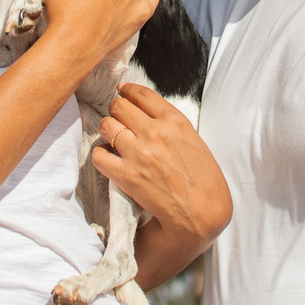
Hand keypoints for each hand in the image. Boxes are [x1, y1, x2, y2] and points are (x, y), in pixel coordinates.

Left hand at [92, 82, 230, 288]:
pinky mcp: (128, 175)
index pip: (141, 94)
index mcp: (175, 121)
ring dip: (107, 131)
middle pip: (119, 106)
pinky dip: (101, 156)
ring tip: (112, 140)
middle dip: (116, 111)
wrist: (204, 213)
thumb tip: (150, 117)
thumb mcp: (195, 141)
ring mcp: (139, 152)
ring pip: (107, 125)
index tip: (122, 92)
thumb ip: (172, 126)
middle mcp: (155, 132)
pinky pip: (99, 155)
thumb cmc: (205, 181)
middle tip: (118, 120)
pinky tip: (109, 160)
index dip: (127, 91)